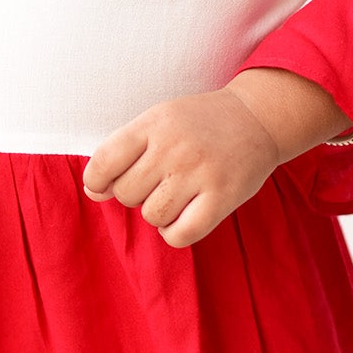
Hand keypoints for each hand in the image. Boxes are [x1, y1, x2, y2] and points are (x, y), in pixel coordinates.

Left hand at [82, 89, 281, 248]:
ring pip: (152, 216)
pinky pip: (180, 235)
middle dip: (134, 194)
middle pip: (126, 193)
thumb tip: (94, 193)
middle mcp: (174, 147)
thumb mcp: (158, 119)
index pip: (104, 162)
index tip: (103, 185)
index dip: (96, 182)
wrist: (257, 117)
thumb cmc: (198, 124)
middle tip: (156, 182)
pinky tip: (183, 216)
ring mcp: (200, 172)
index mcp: (154, 123)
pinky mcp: (223, 197)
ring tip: (175, 195)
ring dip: (157, 213)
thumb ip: (123, 151)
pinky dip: (175, 233)